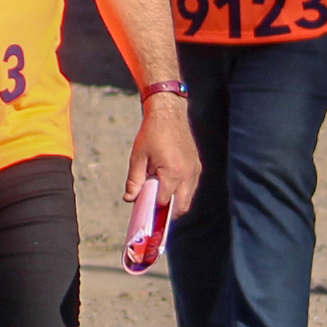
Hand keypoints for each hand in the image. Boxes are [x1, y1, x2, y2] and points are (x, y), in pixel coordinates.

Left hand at [128, 89, 200, 220]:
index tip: (145, 212)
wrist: (168, 114)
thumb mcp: (138, 157)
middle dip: (168, 212)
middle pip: (181, 206)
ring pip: (188, 198)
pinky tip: (169, 186)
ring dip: (176, 202)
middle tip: (154, 211)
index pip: (165, 202)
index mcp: (172, 173)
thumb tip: (129, 198)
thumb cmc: (152, 133)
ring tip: (160, 196)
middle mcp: (188, 174)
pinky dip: (182, 192)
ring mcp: (194, 170)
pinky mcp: (197, 166)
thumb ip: (134, 181)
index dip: (154, 209)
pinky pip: (191, 187)